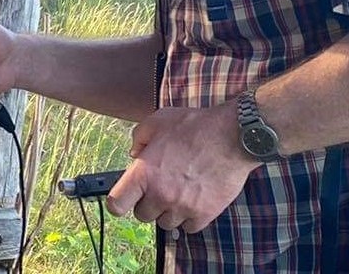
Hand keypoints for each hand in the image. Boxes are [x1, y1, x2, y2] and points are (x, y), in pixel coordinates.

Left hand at [106, 104, 259, 233]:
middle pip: (142, 216)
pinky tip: (194, 201)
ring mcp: (182, 206)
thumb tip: (134, 153)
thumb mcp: (158, 120)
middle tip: (160, 188)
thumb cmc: (195, 126)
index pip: (116, 204)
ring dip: (169, 212)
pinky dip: (190, 218)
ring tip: (179, 193)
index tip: (124, 198)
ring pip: (166, 224)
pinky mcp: (204, 214)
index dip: (118, 202)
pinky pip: (189, 228)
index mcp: (144, 173)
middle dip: (148, 203)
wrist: (232, 136)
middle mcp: (160, 194)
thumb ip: (139, 137)